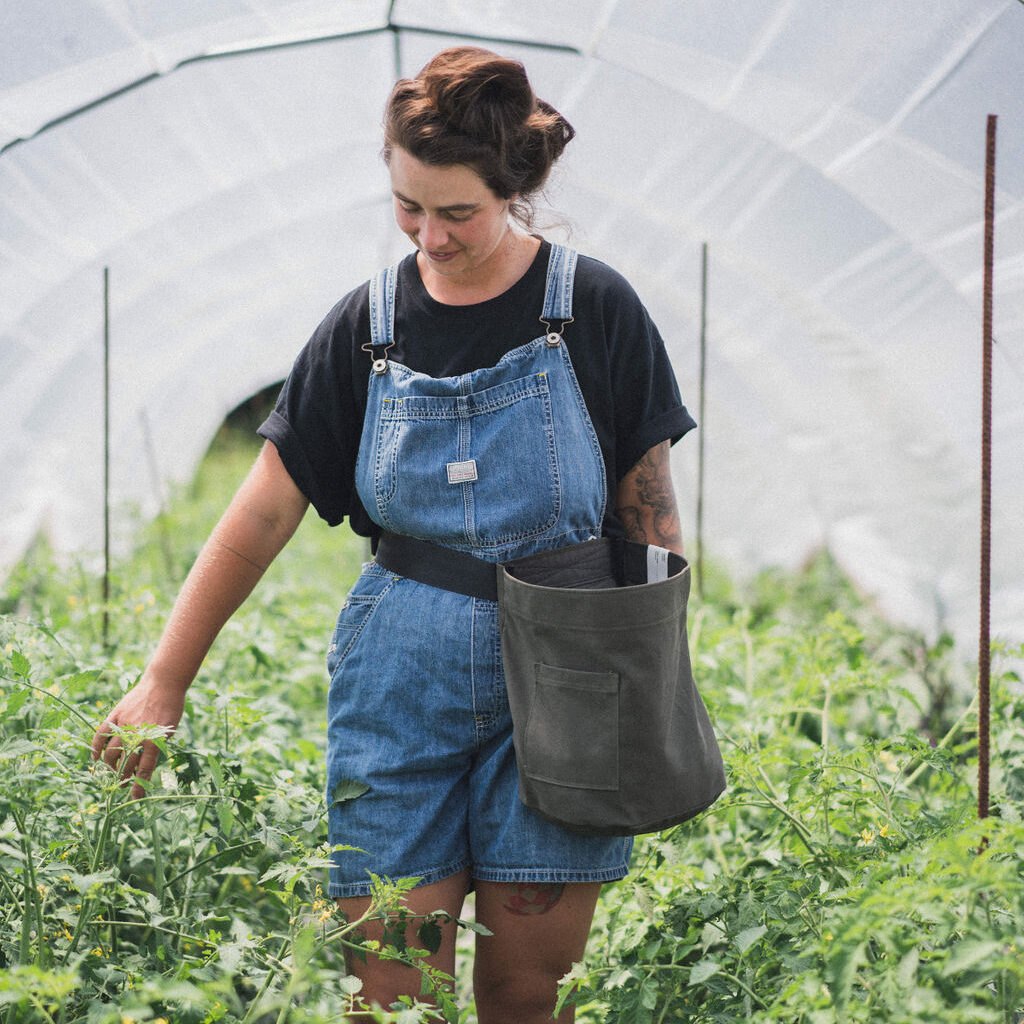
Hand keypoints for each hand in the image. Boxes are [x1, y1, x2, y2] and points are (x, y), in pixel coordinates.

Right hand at [90, 676, 185, 798]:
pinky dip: (96, 747)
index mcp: (153, 739)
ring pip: (111, 752)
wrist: (163, 683)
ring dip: (110, 766)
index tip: (135, 798)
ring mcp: (124, 724)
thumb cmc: (171, 707)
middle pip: (125, 763)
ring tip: (112, 773)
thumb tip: (142, 765)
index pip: (144, 769)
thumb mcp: (169, 730)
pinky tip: (96, 759)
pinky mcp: (115, 715)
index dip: (139, 785)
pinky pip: (100, 734)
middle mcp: (137, 733)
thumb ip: (156, 747)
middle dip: (123, 778)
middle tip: (122, 786)